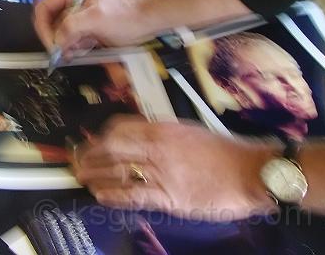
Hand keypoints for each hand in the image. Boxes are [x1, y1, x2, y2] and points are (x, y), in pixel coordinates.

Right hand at [32, 0, 153, 53]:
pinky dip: (73, 47)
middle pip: (50, 23)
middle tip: (63, 53)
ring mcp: (78, 15)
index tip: (52, 46)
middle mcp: (70, 1)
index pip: (43, 9)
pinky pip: (71, 39)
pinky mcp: (85, 27)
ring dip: (65, 45)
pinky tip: (83, 51)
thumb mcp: (95, 19)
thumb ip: (71, 27)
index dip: (43, 29)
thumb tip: (56, 42)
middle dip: (56, 39)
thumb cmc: (124, 17)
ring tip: (76, 52)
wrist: (146, 21)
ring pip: (60, 33)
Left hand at [72, 116, 275, 219]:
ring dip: (95, 173)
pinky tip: (100, 194)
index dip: (101, 134)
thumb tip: (140, 137)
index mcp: (164, 129)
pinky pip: (134, 195)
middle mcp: (158, 148)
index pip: (121, 127)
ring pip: (119, 170)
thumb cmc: (223, 152)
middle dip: (90, 153)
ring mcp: (162, 173)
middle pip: (113, 148)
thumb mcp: (189, 131)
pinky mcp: (170, 197)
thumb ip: (164, 133)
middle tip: (75, 158)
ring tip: (80, 175)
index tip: (91, 139)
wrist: (249, 172)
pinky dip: (114, 194)